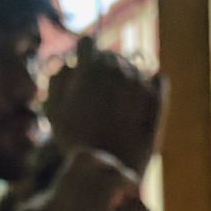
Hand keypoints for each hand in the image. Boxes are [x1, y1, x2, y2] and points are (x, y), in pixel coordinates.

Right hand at [45, 36, 164, 176]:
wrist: (109, 167)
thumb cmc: (76, 140)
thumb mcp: (53, 110)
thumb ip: (57, 78)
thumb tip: (70, 62)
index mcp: (89, 66)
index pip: (86, 43)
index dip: (82, 57)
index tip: (82, 72)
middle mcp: (116, 68)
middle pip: (109, 56)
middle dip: (102, 70)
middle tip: (98, 95)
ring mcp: (139, 81)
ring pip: (132, 66)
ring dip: (123, 79)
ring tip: (116, 105)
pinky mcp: (157, 97)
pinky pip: (156, 79)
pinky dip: (148, 85)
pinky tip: (139, 100)